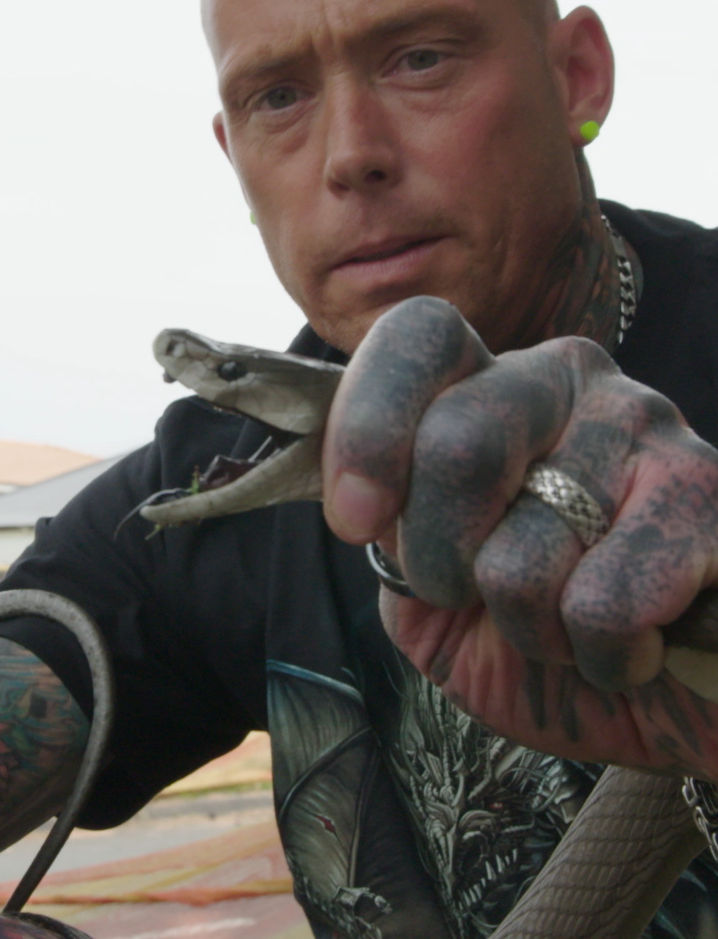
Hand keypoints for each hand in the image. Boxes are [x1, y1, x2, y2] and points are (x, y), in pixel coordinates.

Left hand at [322, 295, 717, 777]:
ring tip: (568, 623)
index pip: (419, 336)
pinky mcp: (711, 495)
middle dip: (440, 558)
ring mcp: (647, 426)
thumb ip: (388, 532)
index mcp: (484, 381)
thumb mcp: (426, 595)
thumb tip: (360, 496)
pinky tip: (634, 643)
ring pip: (521, 552)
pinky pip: (604, 605)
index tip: (357, 519)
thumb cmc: (530, 641)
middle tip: (473, 592)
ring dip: (526, 626)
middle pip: (458, 443)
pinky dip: (599, 656)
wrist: (652, 702)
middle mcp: (565, 380)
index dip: (370, 425)